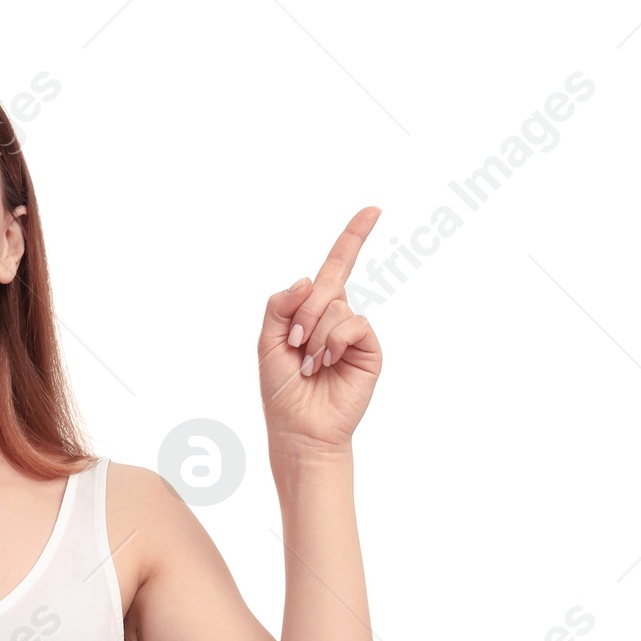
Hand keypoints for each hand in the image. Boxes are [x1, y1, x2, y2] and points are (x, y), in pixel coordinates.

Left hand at [259, 208, 382, 456]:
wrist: (299, 431)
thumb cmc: (282, 392)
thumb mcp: (267, 342)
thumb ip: (279, 305)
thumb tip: (308, 279)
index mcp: (313, 311)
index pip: (335, 267)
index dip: (353, 236)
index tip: (373, 209)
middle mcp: (337, 316)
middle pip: (327, 284)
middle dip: (304, 312)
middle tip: (295, 345)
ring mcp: (354, 332)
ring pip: (337, 305)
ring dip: (316, 335)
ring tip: (311, 365)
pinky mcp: (369, 348)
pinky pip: (353, 323)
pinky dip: (334, 341)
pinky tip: (328, 363)